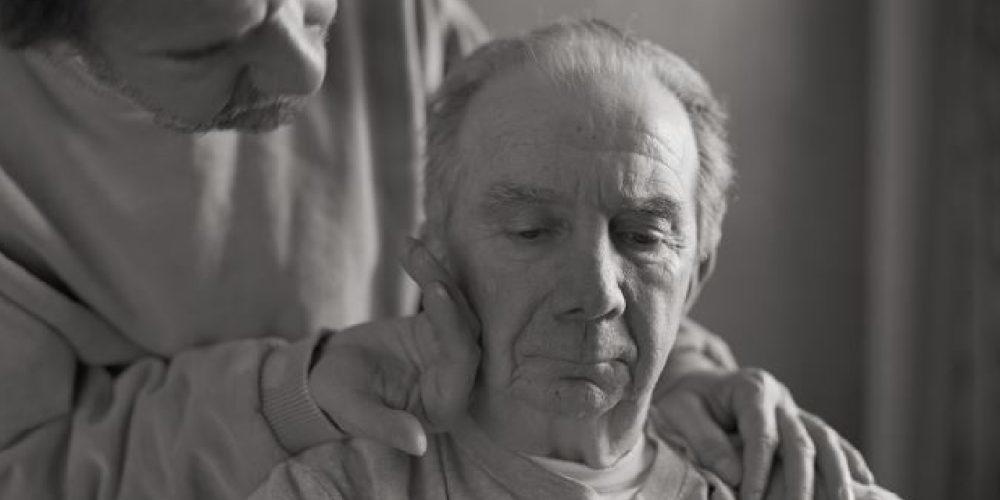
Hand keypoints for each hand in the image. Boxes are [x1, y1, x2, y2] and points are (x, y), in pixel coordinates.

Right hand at [308, 239, 479, 454]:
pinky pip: (440, 295)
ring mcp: (449, 350)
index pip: (462, 362)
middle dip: (445, 292)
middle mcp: (456, 379)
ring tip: (411, 249)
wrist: (326, 380)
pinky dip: (426, 271)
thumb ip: (387, 428)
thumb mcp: (357, 414)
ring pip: (456, 308)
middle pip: (466, 330)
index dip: (453, 327)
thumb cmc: (339, 402)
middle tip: (421, 260)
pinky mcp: (438, 327)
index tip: (435, 291)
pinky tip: (409, 246)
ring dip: (436, 275)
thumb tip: (419, 445)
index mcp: (445, 407)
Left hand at [651, 367, 873, 499]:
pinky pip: (831, 440)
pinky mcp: (801, 420)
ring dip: (837, 474)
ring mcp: (794, 407)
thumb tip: (736, 476)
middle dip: (802, 481)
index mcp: (750, 388)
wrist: (696, 380)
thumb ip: (707, 441)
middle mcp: (779, 396)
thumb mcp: (681, 412)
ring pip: (825, 440)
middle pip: (800, 441)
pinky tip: (866, 483)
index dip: (758, 472)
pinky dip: (849, 460)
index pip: (762, 435)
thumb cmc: (685, 398)